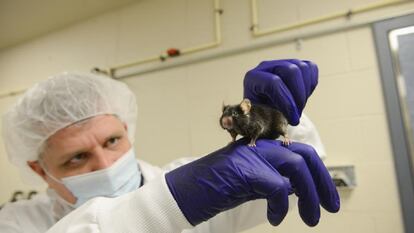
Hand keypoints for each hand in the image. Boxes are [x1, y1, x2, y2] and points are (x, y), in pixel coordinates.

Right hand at [165, 139, 339, 226]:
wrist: (184, 192)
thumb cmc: (215, 189)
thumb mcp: (251, 184)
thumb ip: (273, 180)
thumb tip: (297, 188)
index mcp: (262, 148)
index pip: (300, 152)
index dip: (318, 174)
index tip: (327, 197)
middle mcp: (259, 147)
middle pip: (305, 156)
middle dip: (323, 182)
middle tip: (331, 207)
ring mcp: (252, 156)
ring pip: (297, 167)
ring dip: (309, 195)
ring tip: (312, 220)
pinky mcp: (245, 170)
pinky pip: (277, 187)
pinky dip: (281, 206)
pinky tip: (276, 219)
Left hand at [244, 59, 317, 125]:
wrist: (265, 111)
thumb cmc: (261, 116)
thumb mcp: (258, 121)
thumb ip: (263, 121)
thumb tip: (278, 127)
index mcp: (253, 78)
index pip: (273, 83)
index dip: (287, 103)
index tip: (293, 119)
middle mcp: (266, 67)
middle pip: (291, 71)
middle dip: (299, 96)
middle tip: (297, 114)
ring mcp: (282, 63)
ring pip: (303, 68)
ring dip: (305, 92)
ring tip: (299, 107)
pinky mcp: (295, 64)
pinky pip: (311, 68)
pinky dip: (311, 84)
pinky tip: (303, 97)